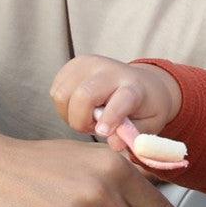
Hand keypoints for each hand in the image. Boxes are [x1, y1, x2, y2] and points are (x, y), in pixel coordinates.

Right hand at [50, 55, 182, 156]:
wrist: (145, 82)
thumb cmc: (146, 107)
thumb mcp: (150, 125)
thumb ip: (134, 135)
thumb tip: (114, 142)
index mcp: (133, 87)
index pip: (120, 100)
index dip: (110, 116)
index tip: (102, 132)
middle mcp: (109, 70)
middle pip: (82, 95)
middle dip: (81, 121)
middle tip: (94, 127)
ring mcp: (89, 64)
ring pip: (61, 94)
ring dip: (70, 114)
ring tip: (88, 116)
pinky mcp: (74, 64)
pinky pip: (55, 90)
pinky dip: (63, 105)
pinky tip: (80, 107)